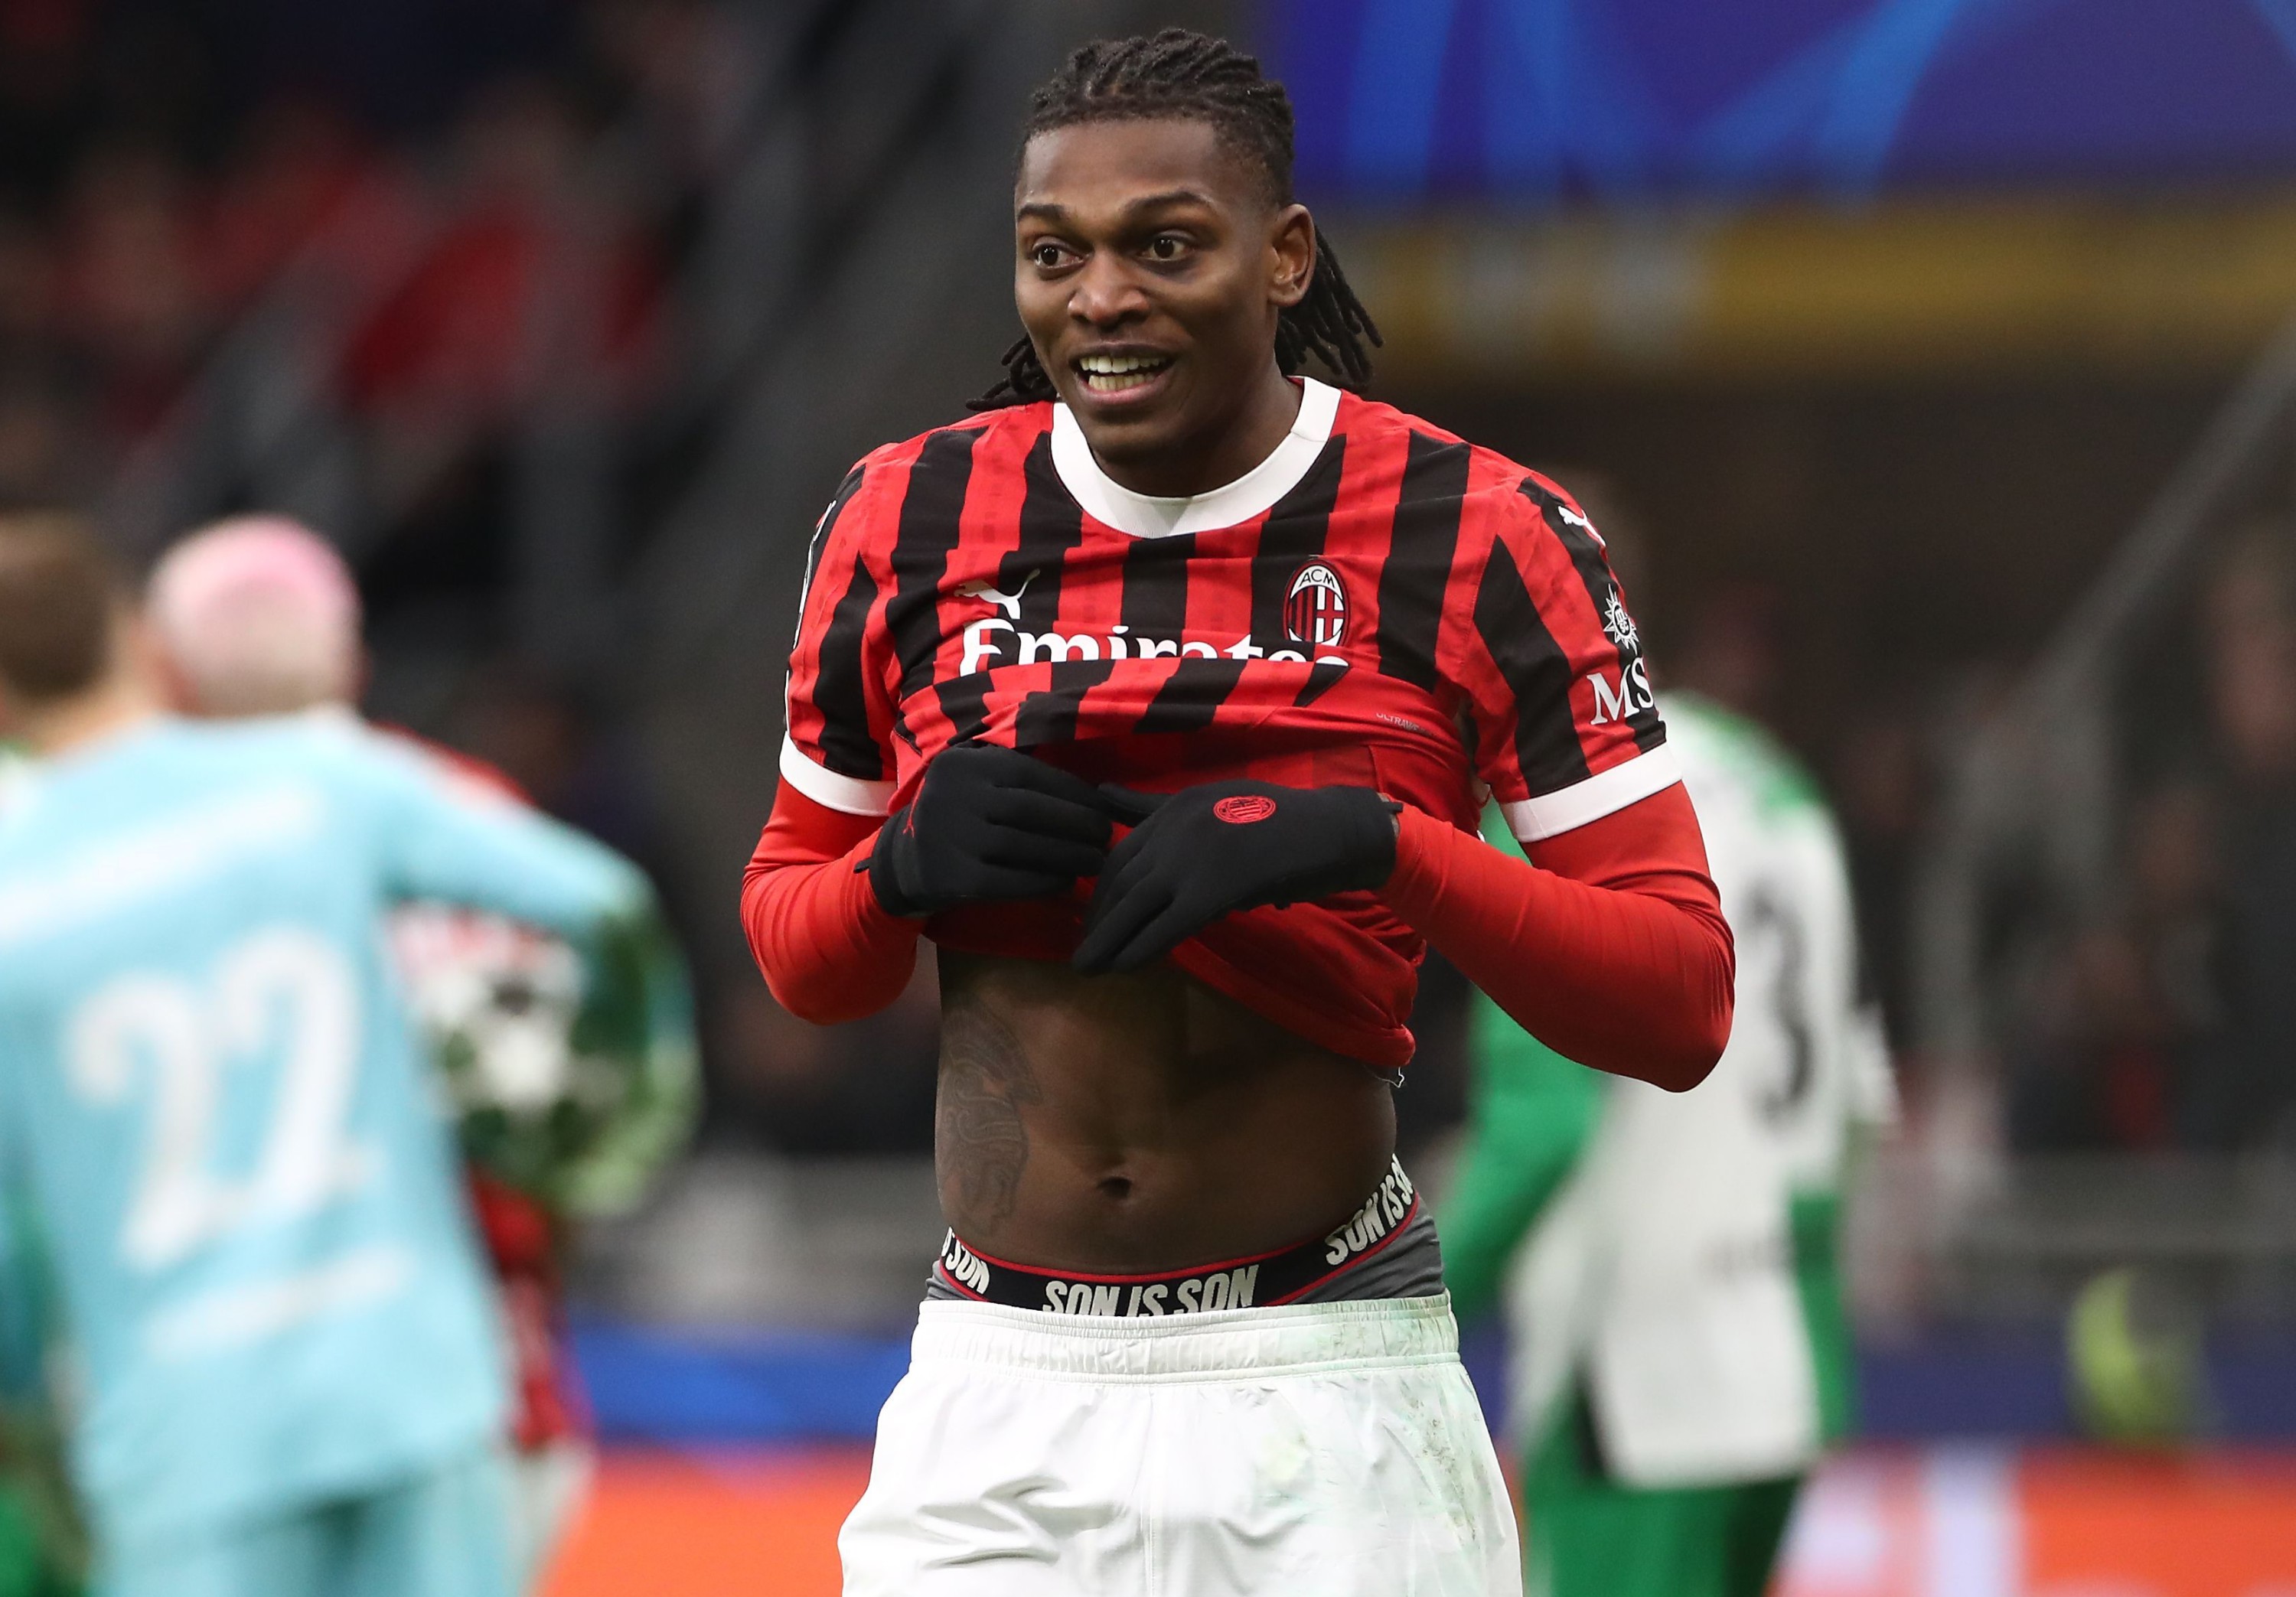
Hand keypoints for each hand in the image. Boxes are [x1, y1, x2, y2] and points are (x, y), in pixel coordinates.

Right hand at [868, 744, 1115, 917]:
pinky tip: (1066, 882)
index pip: (1030, 774)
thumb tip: (1093, 795)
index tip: (1104, 807)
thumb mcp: (977, 782)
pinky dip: (1044, 882)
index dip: (1073, 791)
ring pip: (1024, 846)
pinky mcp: (955, 877)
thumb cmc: (960, 818)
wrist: (905, 861)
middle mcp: (955, 796)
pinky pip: (1010, 880)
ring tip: (1095, 861)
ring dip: (1068, 854)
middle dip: (1077, 823)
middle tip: (1106, 837)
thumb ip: (1019, 779)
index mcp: (965, 764)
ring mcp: (952, 837)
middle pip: (1030, 809)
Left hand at [1072, 780, 1400, 973]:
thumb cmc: (1282, 819)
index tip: (1093, 918)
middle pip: (1120, 880)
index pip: (1122, 851)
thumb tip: (1104, 793)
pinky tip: (1125, 969)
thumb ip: (1156, 806)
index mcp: (1175, 805)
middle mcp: (1174, 826)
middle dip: (1098, 919)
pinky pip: (1165, 927)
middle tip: (1086, 950)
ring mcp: (1192, 857)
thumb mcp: (1213, 800)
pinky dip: (1140, 950)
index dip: (1102, 891)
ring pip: (1134, 905)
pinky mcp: (1211, 890)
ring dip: (1107, 941)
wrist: (1333, 831)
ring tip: (1089, 967)